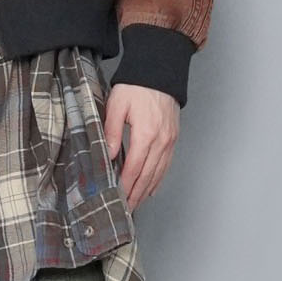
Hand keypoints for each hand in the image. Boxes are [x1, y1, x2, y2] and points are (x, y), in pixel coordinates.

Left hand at [104, 82, 179, 210]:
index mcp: (145, 133)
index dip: (126, 186)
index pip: (134, 168)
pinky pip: (167, 164)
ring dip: (147, 190)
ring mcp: (170, 140)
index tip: (118, 198)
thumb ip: (111, 131)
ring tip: (136, 203)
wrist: (160, 71)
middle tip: (126, 209)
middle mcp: (161, 140)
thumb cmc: (136, 85)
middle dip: (136, 194)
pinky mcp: (173, 137)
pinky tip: (151, 188)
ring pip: (159, 173)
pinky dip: (158, 179)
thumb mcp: (117, 105)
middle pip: (148, 175)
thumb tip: (107, 156)